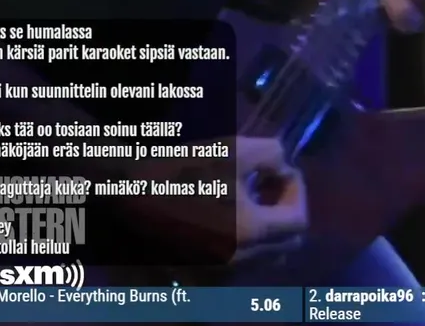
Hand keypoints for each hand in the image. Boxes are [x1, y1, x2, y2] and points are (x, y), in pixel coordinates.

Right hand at [125, 136, 307, 263]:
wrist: (126, 191)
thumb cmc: (182, 168)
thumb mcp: (235, 149)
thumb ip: (273, 155)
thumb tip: (283, 169)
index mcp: (250, 234)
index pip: (298, 221)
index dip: (296, 192)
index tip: (280, 172)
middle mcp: (238, 263)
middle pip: (285, 244)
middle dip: (284, 211)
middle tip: (268, 185)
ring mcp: (216, 274)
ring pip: (262, 256)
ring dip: (265, 228)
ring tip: (247, 198)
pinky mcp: (197, 276)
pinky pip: (237, 265)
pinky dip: (242, 242)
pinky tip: (226, 216)